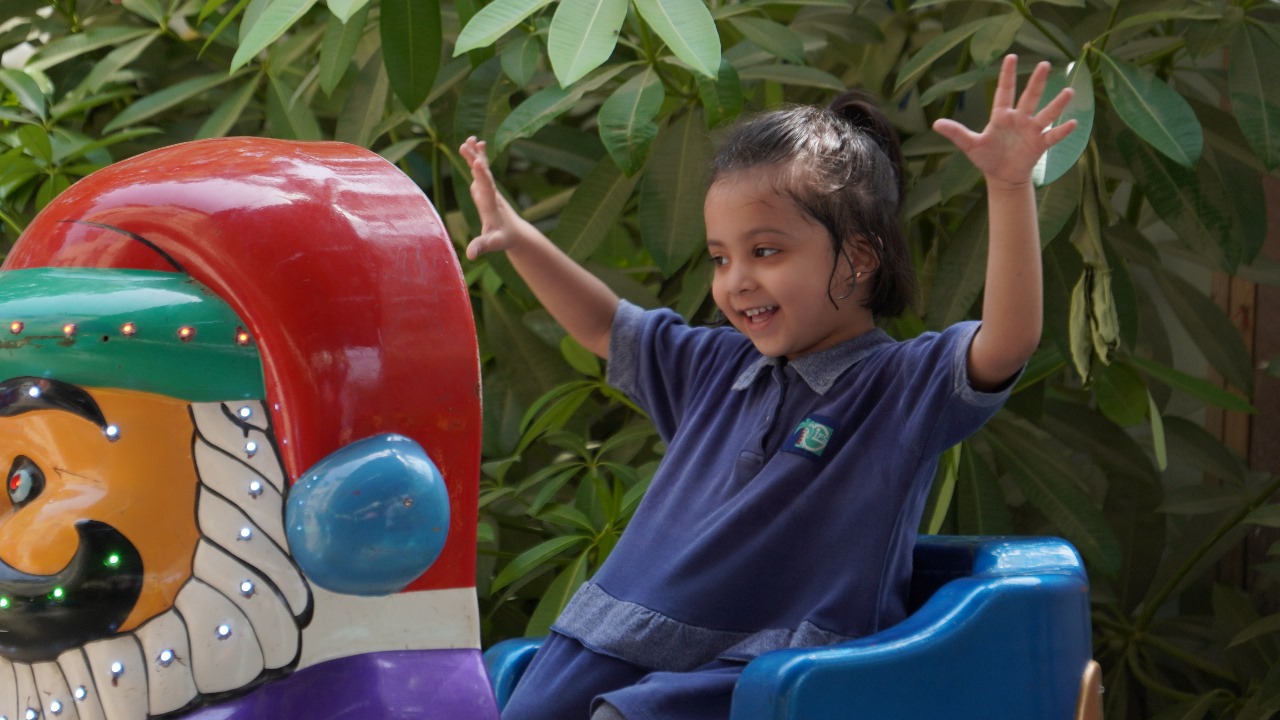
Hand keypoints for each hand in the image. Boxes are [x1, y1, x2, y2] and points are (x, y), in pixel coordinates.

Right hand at [459, 136, 537, 259]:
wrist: (514, 232)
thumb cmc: (502, 238)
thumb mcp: (492, 243)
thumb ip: (482, 246)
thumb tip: (471, 255)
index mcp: (491, 204)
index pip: (487, 188)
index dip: (482, 175)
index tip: (477, 162)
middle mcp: (491, 193)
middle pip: (482, 174)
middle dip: (475, 160)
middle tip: (468, 145)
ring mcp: (488, 188)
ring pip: (481, 168)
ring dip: (475, 154)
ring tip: (470, 139)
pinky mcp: (485, 187)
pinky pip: (481, 169)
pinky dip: (477, 156)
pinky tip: (475, 142)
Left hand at [932, 54, 1077, 190]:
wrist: (1001, 176)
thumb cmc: (987, 157)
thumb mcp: (970, 145)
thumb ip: (956, 132)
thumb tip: (936, 123)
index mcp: (1001, 116)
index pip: (1005, 91)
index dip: (1007, 75)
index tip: (1011, 56)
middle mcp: (1019, 119)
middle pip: (1029, 97)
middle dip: (1037, 81)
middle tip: (1045, 64)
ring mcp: (1031, 130)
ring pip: (1046, 114)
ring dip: (1057, 104)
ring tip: (1069, 92)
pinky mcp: (1039, 144)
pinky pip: (1053, 135)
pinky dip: (1062, 130)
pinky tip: (1072, 123)